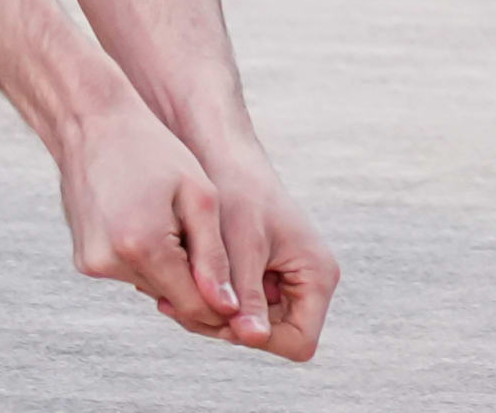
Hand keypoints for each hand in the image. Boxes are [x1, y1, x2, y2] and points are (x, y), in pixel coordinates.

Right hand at [52, 99, 240, 339]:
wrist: (90, 122)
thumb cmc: (152, 150)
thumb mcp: (199, 195)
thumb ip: (214, 256)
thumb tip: (228, 308)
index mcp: (143, 246)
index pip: (194, 305)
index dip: (222, 302)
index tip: (242, 287)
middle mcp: (111, 263)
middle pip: (172, 299)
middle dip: (197, 282)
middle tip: (210, 243)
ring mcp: (92, 265)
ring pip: (151, 288)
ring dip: (170, 269)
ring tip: (175, 224)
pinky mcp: (83, 261)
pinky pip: (129, 274)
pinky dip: (146, 259)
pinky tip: (149, 223)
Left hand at [197, 142, 339, 360]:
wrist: (223, 155)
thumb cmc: (238, 191)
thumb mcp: (243, 246)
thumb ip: (248, 295)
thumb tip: (253, 338)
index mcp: (319, 276)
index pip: (298, 341)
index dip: (259, 339)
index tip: (220, 315)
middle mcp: (309, 283)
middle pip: (270, 337)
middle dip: (227, 324)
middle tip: (182, 304)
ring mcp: (287, 281)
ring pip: (248, 324)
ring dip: (213, 312)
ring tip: (177, 290)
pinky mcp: (264, 276)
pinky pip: (238, 306)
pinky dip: (212, 298)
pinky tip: (184, 279)